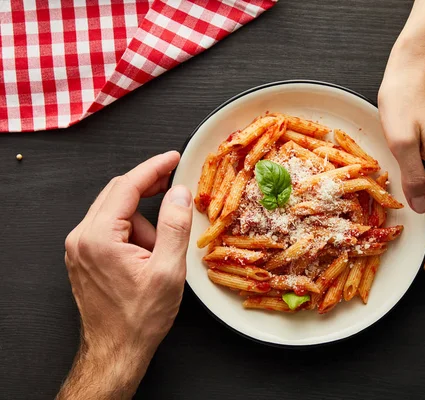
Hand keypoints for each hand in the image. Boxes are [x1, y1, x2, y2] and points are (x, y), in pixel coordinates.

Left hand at [58, 151, 191, 398]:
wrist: (116, 350)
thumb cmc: (140, 317)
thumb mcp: (167, 270)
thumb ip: (174, 226)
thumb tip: (179, 193)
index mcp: (99, 237)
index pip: (127, 187)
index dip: (154, 168)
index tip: (173, 158)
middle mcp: (82, 237)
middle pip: (118, 194)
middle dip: (150, 189)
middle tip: (177, 187)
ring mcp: (80, 247)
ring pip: (116, 213)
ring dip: (143, 222)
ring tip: (160, 254)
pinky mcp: (85, 257)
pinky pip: (111, 229)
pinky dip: (134, 233)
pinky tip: (147, 256)